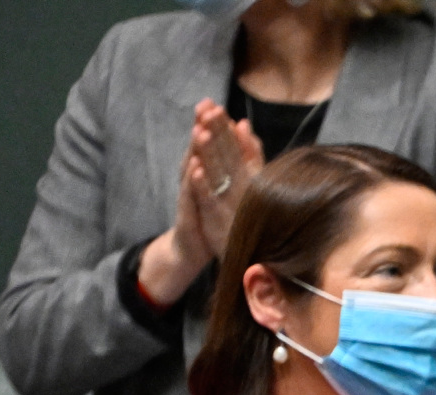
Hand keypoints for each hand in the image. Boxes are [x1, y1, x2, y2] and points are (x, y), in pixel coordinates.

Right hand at [140, 103, 264, 306]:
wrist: (195, 248)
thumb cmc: (215, 215)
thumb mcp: (230, 187)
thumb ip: (238, 158)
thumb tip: (245, 128)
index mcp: (211, 172)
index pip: (214, 144)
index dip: (216, 125)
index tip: (217, 104)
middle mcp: (199, 179)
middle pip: (202, 150)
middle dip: (204, 127)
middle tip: (206, 106)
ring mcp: (192, 195)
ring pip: (194, 168)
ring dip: (197, 149)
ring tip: (199, 130)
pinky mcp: (190, 212)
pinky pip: (192, 195)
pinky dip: (194, 182)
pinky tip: (196, 168)